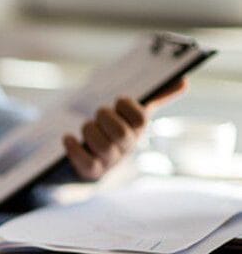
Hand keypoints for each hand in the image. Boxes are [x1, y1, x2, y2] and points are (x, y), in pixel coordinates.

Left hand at [63, 78, 188, 179]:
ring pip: (103, 147)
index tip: (118, 100)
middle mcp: (127, 147)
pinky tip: (68, 138)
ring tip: (86, 126)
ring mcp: (110, 161)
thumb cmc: (114, 130)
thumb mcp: (131, 113)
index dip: (128, 106)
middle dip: (106, 118)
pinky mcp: (92, 172)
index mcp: (138, 129)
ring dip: (90, 131)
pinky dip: (75, 149)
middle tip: (99, 113)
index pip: (141, 119)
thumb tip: (184, 81)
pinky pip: (86, 163)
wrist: (93, 161)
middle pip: (121, 134)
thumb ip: (155, 97)